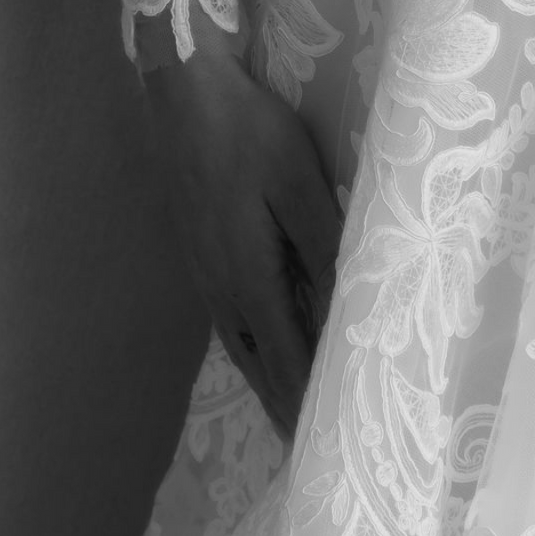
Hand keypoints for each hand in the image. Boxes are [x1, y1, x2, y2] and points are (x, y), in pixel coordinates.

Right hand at [144, 43, 342, 436]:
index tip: (332, 430)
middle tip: (313, 440)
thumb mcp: (296, 179)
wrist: (185, 94)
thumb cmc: (248, 133)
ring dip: (270, 380)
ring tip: (291, 410)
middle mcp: (223, 288)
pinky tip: (264, 346)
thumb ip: (324, 240)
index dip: (310, 397)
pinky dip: (254, 350)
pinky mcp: (201, 253)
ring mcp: (206, 273)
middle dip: (288, 404)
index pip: (287, 358)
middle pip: (261, 364)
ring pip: (243, 345)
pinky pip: (232, 321)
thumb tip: (349, 297)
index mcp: (249, 277)